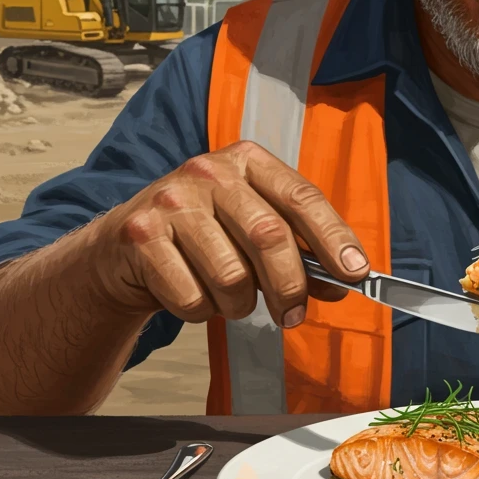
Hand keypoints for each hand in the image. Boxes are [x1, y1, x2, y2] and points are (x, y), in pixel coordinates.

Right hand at [90, 141, 369, 328]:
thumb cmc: (205, 239)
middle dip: (290, 285)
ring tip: (230, 300)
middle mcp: (209, 171)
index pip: (302, 197)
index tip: (356, 274)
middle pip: (269, 235)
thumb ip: (299, 251)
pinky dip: (200, 311)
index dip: (334, 237)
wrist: (123, 250)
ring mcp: (172, 201)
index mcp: (248, 162)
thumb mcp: (253, 231)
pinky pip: (191, 295)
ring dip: (239, 304)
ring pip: (230, 273)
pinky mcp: (140, 235)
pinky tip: (192, 294)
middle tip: (294, 316)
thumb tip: (345, 280)